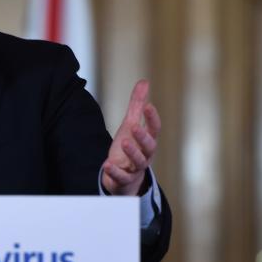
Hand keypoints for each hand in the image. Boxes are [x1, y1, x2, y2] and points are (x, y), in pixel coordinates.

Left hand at [102, 79, 160, 195]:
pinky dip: (115, 172)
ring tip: (123, 142)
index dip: (152, 118)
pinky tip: (106, 165)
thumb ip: (137, 105)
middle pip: (149, 146)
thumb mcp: (131, 124)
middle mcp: (145, 154)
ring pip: (139, 161)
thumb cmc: (131, 146)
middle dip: (143, 136)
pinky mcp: (124, 179)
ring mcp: (135, 167)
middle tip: (134, 126)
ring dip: (132, 152)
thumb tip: (144, 82)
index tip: (148, 105)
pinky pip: (121, 176)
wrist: (124, 176)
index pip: (155, 129)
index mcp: (148, 140)